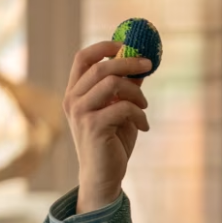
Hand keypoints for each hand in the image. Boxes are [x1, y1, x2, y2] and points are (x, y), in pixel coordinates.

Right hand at [63, 40, 151, 213]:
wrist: (103, 177)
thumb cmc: (112, 143)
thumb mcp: (119, 111)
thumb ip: (124, 89)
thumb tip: (140, 64)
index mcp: (75, 93)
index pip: (83, 58)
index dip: (104, 47)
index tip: (127, 45)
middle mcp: (73, 100)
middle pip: (101, 66)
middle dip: (128, 62)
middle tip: (148, 65)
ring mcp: (81, 113)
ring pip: (112, 83)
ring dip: (136, 92)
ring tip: (144, 108)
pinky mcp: (94, 127)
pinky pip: (123, 107)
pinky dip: (140, 115)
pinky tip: (144, 127)